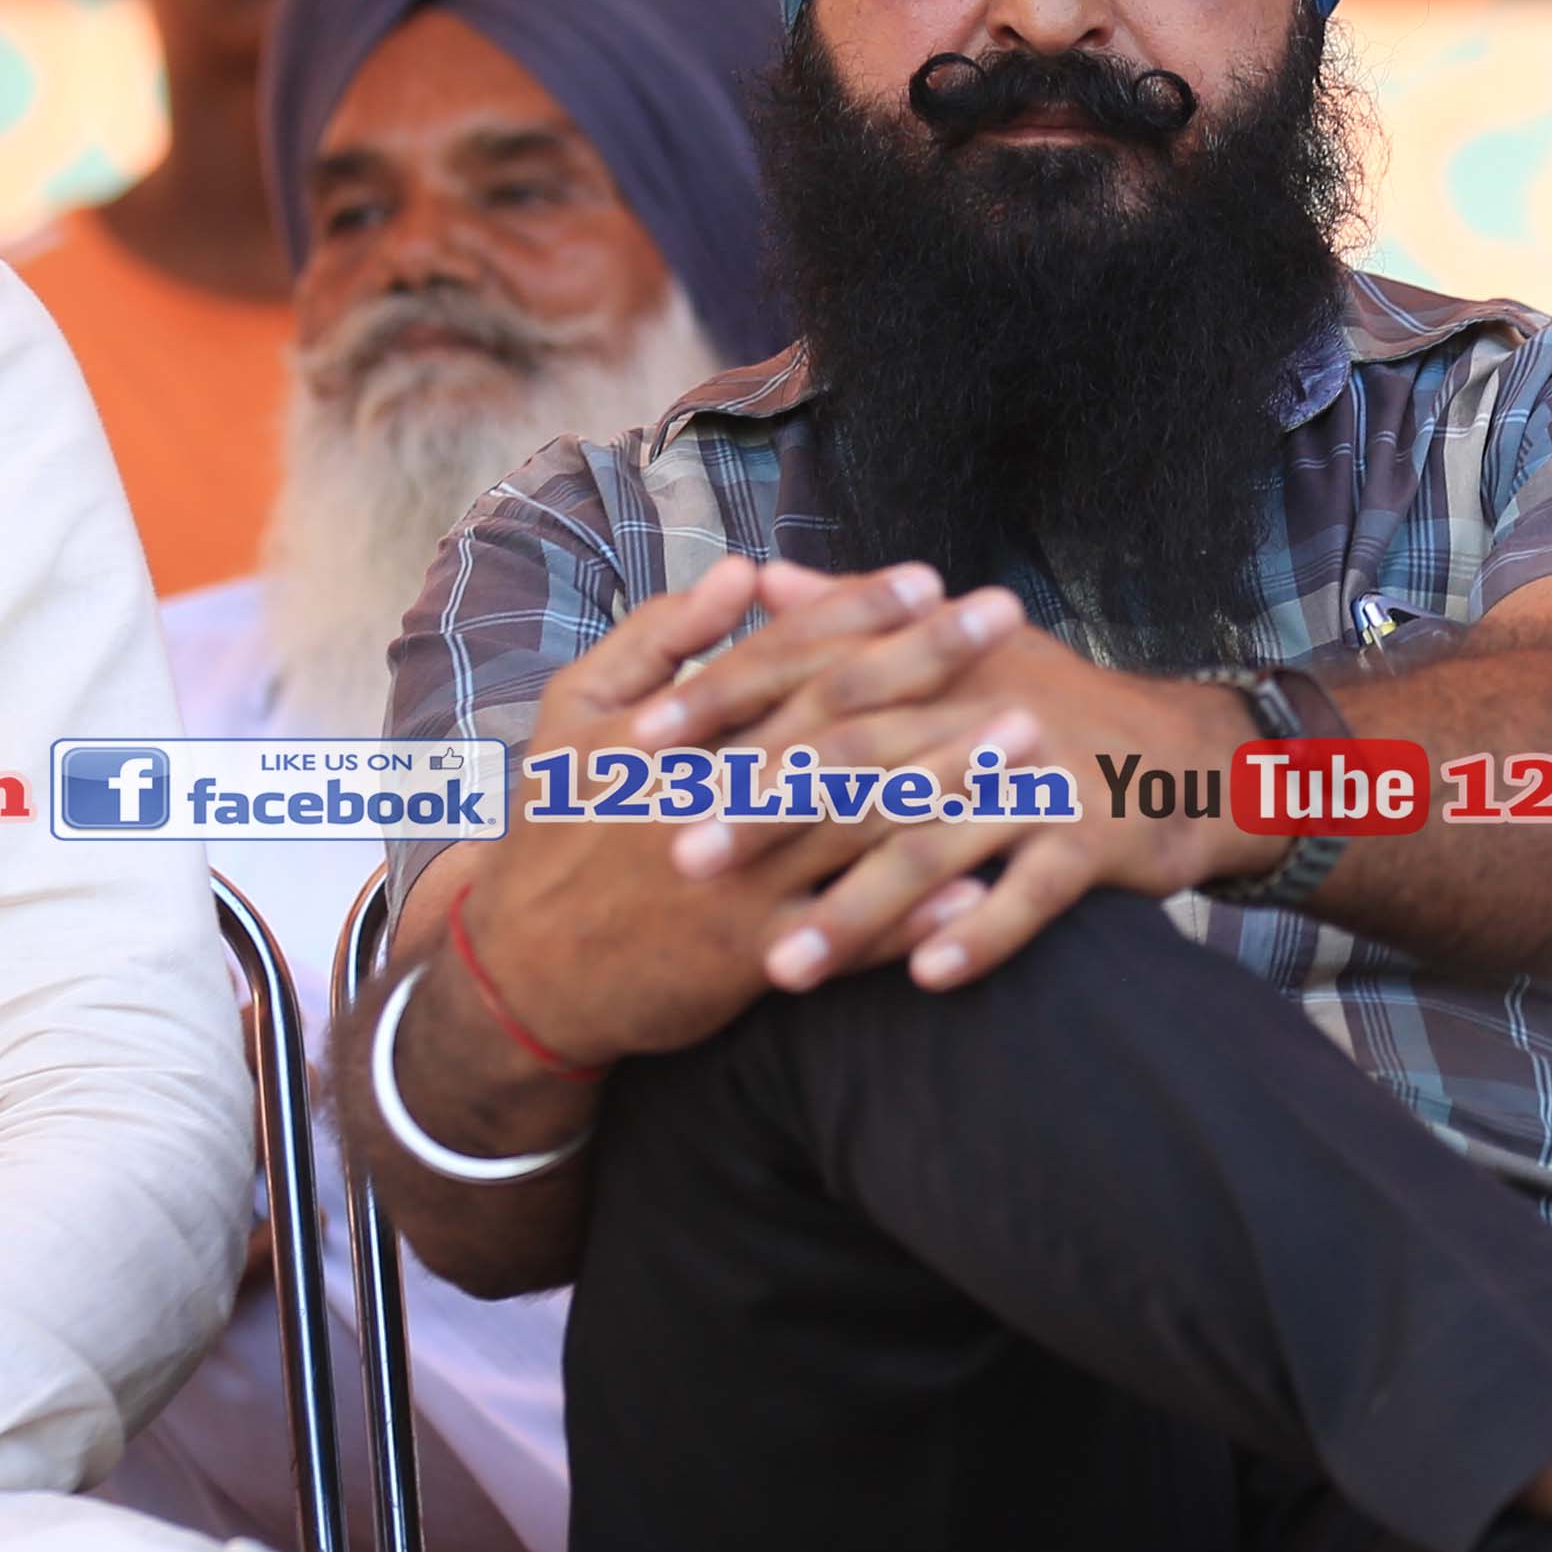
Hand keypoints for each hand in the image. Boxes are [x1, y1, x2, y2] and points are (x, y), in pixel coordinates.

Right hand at [444, 559, 1024, 1067]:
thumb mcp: (573, 714)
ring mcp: (737, 880)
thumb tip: (741, 572)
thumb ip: (655, 636)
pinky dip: (917, 908)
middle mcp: (708, 799)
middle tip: (1008, 622)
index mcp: (669, 734)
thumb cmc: (552, 833)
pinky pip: (852, 931)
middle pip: (838, 719)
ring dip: (952, 775)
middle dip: (930, 665)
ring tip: (1031, 736)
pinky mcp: (753, 958)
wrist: (520, 978)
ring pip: (859, 820)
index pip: (781, 654)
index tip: (931, 579)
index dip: (858, 611)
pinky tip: (986, 879)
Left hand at [691, 604, 1256, 994]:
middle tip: (681, 861)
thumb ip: (846, 618)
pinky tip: (921, 975)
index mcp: (926, 671)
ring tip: (785, 969)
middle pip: (855, 761)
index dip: (721, 710)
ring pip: (931, 844)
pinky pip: (1029, 894)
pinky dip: (977, 933)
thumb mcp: (954, 652)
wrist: (1187, 755)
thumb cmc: (1051, 705)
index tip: (637, 749)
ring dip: (857, 909)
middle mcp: (972, 716)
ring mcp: (1035, 779)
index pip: (805, 680)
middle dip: (765, 812)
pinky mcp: (1091, 839)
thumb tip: (753, 578)